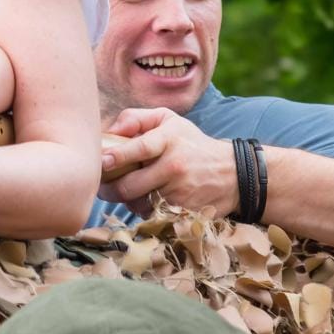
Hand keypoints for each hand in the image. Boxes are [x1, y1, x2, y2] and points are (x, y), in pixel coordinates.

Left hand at [97, 107, 238, 218]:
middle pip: (130, 185)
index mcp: (170, 139)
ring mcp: (179, 192)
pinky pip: (151, 215)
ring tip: (127, 190)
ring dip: (126, 200)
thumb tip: (110, 130)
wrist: (232, 174)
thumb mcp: (169, 120)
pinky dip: (142, 210)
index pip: (140, 148)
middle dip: (109, 188)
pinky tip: (145, 199)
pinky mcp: (183, 212)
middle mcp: (174, 166)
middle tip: (102, 186)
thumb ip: (137, 118)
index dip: (117, 156)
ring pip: (137, 203)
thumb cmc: (191, 143)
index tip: (102, 161)